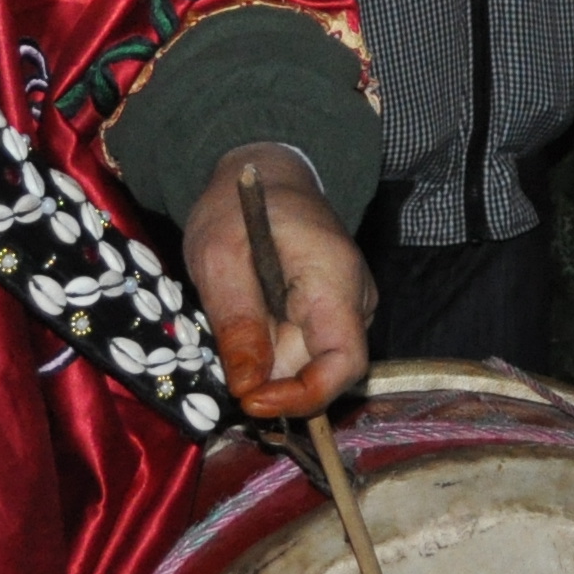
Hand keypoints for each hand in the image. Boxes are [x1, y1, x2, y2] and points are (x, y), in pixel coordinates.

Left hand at [184, 146, 377, 418]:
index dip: (303, 395)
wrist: (263, 172)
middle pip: (324, 368)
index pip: (345, 362)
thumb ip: (238, 322)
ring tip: (233, 339)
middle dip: (273, 382)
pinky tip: (247, 335)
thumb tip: (248, 388)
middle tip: (224, 373)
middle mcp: (354, 298)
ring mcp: (346, 306)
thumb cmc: (240, 205)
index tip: (251, 401)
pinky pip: (305, 349)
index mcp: (335, 279)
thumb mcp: (219, 257)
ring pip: (312, 362)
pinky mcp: (329, 311)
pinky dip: (273, 355)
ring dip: (270, 368)